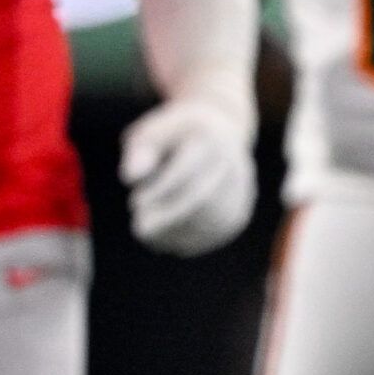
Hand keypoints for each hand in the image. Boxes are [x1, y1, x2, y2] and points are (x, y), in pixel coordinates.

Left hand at [120, 97, 255, 255]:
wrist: (218, 136)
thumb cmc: (173, 137)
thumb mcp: (151, 133)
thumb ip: (140, 151)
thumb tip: (130, 177)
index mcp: (212, 136)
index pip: (188, 170)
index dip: (159, 192)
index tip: (135, 201)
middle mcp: (235, 163)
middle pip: (203, 199)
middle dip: (167, 217)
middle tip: (139, 226)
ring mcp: (242, 191)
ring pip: (210, 223)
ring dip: (174, 232)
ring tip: (148, 230)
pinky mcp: (240, 215)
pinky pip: (213, 236)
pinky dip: (185, 241)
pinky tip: (165, 238)